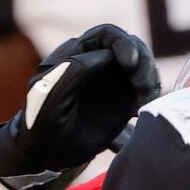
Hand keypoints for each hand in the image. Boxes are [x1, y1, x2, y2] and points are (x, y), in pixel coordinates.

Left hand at [0, 24, 159, 186]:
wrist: (44, 153)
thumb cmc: (40, 120)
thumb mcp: (50, 92)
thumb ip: (75, 69)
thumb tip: (106, 56)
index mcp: (78, 53)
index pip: (107, 36)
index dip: (122, 44)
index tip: (129, 63)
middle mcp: (100, 63)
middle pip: (132, 49)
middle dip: (142, 64)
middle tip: (142, 87)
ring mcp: (113, 82)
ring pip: (142, 71)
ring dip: (149, 83)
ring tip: (143, 104)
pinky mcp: (123, 103)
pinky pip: (144, 94)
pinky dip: (149, 100)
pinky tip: (140, 116)